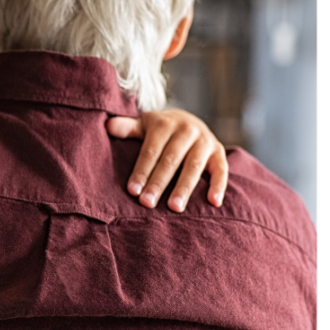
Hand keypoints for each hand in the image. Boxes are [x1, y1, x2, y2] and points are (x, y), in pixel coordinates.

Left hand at [106, 110, 227, 211]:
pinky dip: (219, 185)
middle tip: (147, 203)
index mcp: (164, 124)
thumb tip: (108, 125)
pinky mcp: (219, 152)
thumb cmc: (159, 130)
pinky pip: (221, 169)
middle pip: (170, 160)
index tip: (132, 191)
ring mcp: (205, 141)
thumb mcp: (144, 125)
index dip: (142, 170)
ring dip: (184, 187)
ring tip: (174, 208)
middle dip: (158, 182)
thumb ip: (128, 128)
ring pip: (194, 166)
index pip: (151, 150)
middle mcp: (187, 130)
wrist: (188, 120)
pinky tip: (214, 203)